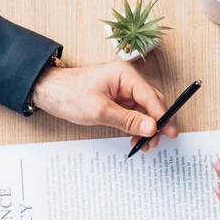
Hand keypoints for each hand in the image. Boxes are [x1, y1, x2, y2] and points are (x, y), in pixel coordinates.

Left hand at [32, 62, 177, 151]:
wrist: (48, 92)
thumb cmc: (69, 94)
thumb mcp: (100, 110)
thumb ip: (128, 120)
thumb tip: (151, 127)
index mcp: (125, 74)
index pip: (151, 96)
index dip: (163, 115)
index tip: (171, 132)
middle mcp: (127, 80)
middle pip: (152, 103)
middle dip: (156, 124)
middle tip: (157, 142)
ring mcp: (122, 91)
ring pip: (144, 111)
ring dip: (147, 128)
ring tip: (144, 145)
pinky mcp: (117, 100)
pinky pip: (133, 114)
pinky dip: (136, 127)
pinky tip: (135, 138)